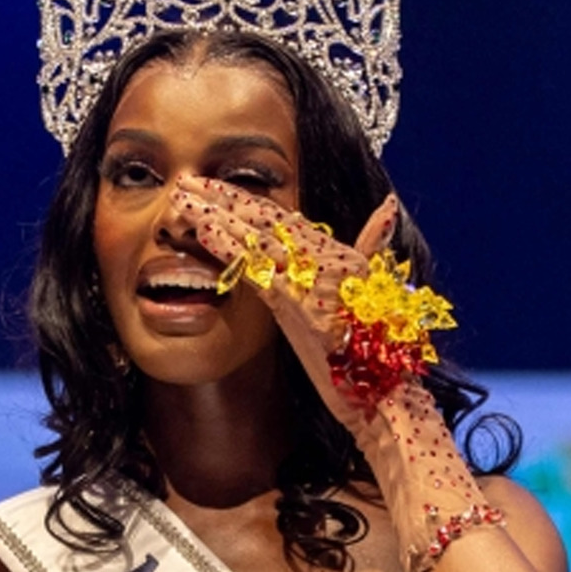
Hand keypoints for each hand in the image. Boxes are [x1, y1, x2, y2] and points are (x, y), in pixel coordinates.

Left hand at [171, 174, 398, 418]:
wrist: (380, 390)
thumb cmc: (376, 345)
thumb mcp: (374, 285)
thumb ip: (373, 242)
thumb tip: (389, 203)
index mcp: (336, 251)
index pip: (280, 216)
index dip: (244, 197)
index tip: (213, 185)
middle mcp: (323, 256)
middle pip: (261, 217)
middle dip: (221, 196)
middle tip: (186, 181)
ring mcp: (307, 277)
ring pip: (251, 235)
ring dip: (213, 213)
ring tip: (182, 197)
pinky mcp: (294, 301)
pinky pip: (253, 266)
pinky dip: (227, 245)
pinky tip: (203, 230)